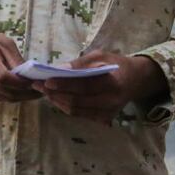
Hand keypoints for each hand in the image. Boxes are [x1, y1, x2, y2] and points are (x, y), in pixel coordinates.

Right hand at [0, 28, 39, 101]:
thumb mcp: (5, 43)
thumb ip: (17, 61)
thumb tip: (32, 77)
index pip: (3, 78)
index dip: (21, 83)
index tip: (36, 82)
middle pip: (6, 91)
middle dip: (26, 93)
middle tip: (42, 90)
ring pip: (5, 98)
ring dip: (21, 96)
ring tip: (34, 91)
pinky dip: (11, 96)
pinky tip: (19, 90)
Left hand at [35, 51, 168, 125]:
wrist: (136, 80)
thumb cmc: (116, 64)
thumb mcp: (101, 56)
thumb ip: (81, 63)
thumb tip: (59, 69)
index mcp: (113, 84)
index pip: (84, 86)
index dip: (64, 84)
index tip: (46, 81)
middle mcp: (111, 102)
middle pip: (77, 102)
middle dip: (55, 94)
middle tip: (38, 85)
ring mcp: (107, 113)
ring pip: (76, 111)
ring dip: (57, 101)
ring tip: (43, 91)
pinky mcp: (103, 118)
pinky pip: (79, 114)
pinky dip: (65, 106)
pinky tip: (55, 97)